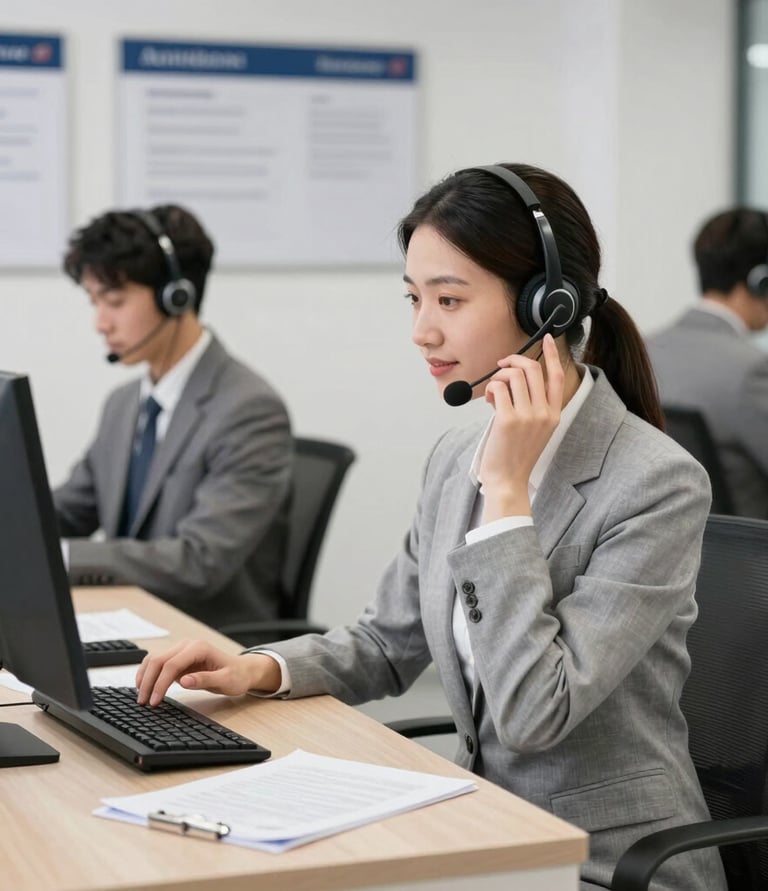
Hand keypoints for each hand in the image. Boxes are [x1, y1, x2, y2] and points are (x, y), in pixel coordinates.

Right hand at [135, 639, 280, 705]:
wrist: (242, 670)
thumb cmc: (236, 675)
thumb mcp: (226, 681)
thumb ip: (205, 679)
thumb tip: (184, 681)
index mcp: (199, 648)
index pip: (172, 664)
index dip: (160, 683)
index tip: (154, 701)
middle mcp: (187, 646)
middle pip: (159, 660)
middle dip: (148, 681)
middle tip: (143, 702)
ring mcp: (181, 651)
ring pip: (154, 660)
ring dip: (145, 677)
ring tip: (141, 696)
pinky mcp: (178, 659)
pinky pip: (158, 664)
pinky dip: (148, 674)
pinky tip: (144, 687)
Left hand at [479, 334, 564, 521]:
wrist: (508, 481)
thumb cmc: (515, 456)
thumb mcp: (533, 429)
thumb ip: (529, 405)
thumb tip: (509, 381)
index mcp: (554, 414)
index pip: (556, 376)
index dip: (551, 354)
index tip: (545, 339)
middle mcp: (544, 413)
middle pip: (532, 369)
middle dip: (513, 360)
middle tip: (502, 366)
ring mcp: (528, 416)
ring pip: (513, 375)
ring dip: (498, 378)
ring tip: (493, 393)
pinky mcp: (508, 419)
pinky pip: (498, 388)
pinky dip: (490, 389)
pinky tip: (489, 401)